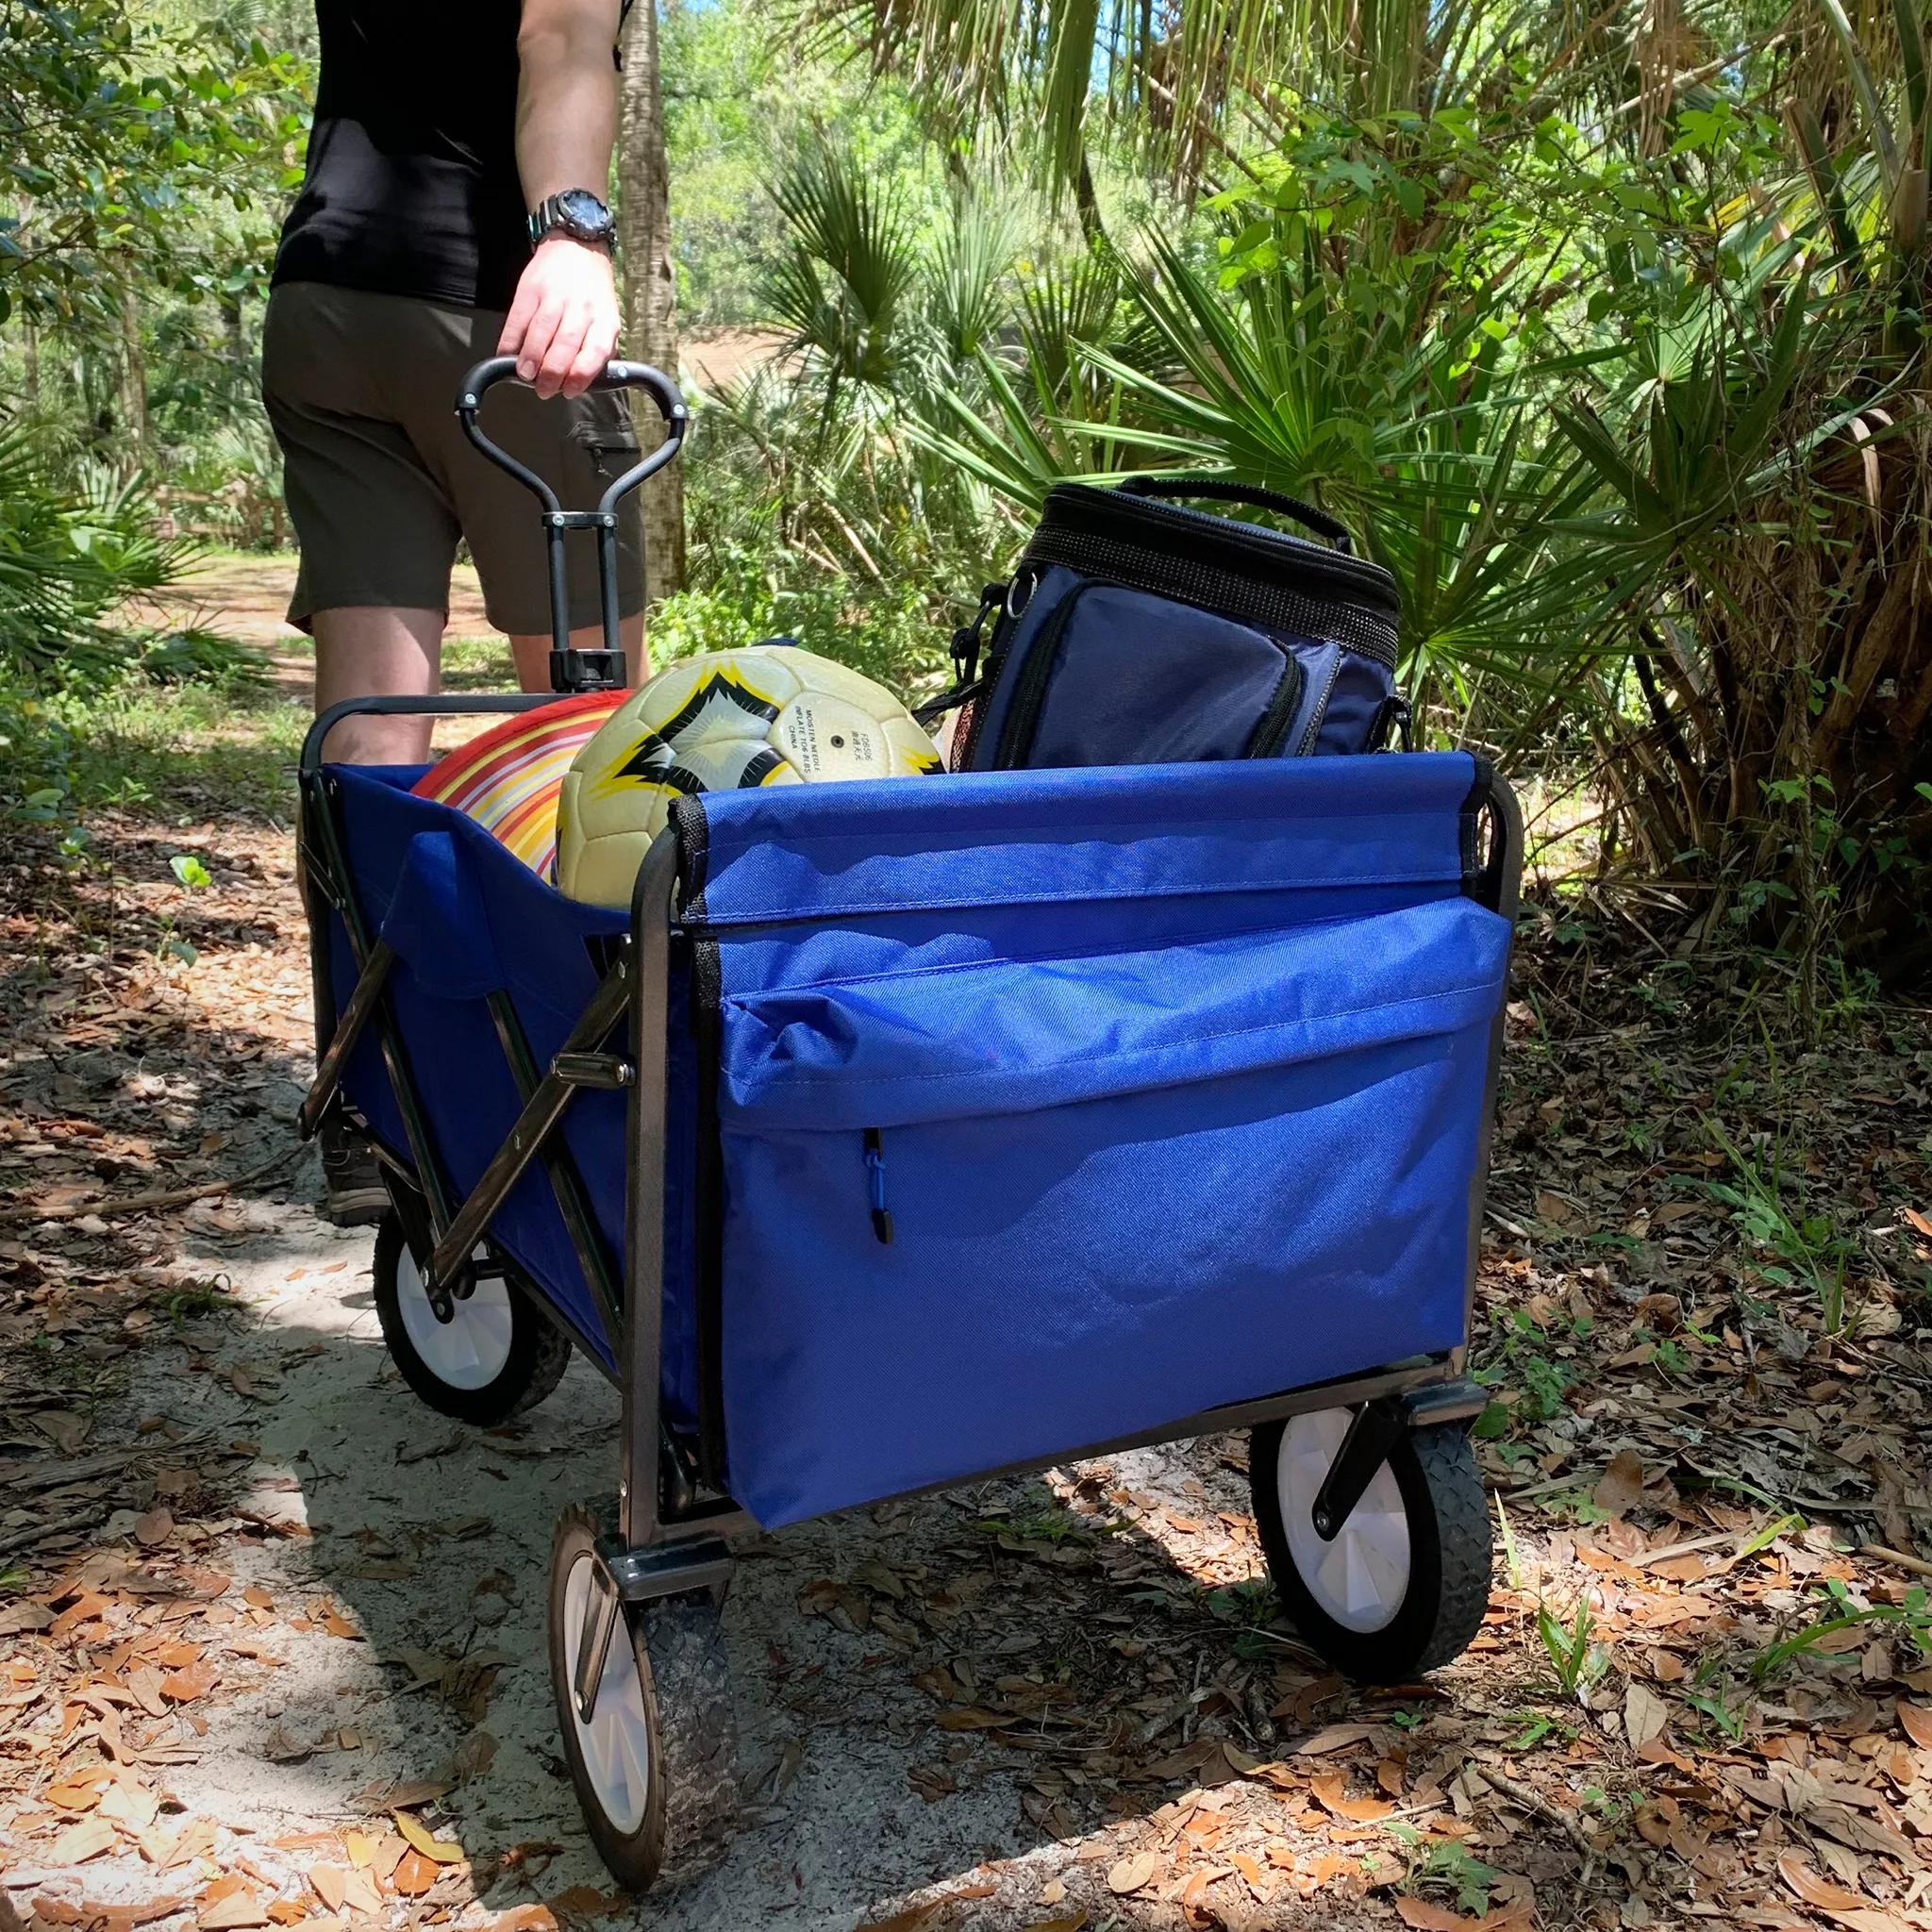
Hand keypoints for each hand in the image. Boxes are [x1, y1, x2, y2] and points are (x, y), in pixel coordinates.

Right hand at [498, 235, 619, 399]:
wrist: (577, 247)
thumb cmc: (592, 294)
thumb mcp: (607, 319)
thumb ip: (599, 349)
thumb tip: (584, 381)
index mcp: (604, 319)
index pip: (595, 351)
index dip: (581, 374)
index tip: (569, 390)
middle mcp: (581, 307)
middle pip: (566, 344)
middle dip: (552, 372)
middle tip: (543, 389)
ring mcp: (554, 296)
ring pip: (541, 331)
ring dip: (531, 358)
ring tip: (525, 375)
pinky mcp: (530, 288)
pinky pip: (518, 319)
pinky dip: (510, 340)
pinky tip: (506, 355)